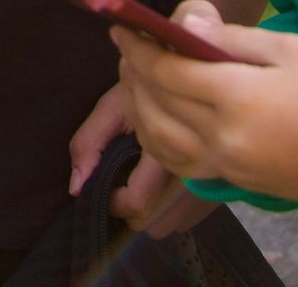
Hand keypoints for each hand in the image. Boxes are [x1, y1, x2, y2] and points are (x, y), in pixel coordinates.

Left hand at [68, 86, 210, 236]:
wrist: (194, 73)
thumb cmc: (148, 87)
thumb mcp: (113, 107)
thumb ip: (89, 144)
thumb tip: (77, 188)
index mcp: (164, 153)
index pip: (137, 203)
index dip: (112, 201)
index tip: (105, 184)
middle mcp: (192, 176)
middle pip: (153, 224)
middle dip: (132, 208)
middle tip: (125, 178)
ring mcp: (210, 187)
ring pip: (171, 224)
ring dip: (154, 210)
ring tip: (147, 177)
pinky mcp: (220, 191)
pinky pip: (187, 219)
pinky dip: (172, 208)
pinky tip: (167, 182)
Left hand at [114, 0, 297, 207]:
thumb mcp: (290, 48)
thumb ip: (231, 38)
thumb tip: (184, 24)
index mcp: (239, 98)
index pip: (168, 71)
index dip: (138, 48)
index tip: (121, 26)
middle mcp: (224, 137)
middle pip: (157, 102)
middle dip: (133, 71)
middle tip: (127, 47)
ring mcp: (226, 165)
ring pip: (158, 138)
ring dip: (136, 105)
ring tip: (134, 77)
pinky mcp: (231, 182)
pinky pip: (177, 163)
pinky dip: (154, 140)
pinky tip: (153, 117)